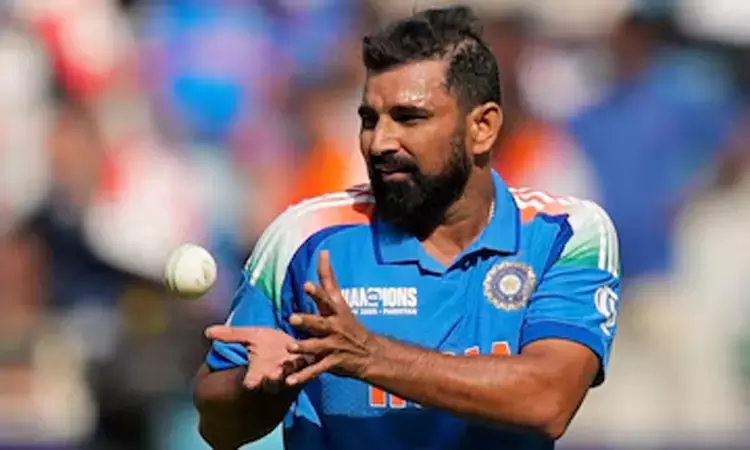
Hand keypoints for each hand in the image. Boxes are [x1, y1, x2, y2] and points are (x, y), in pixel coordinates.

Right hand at [205, 326, 307, 392]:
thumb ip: (231, 335)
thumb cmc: (270, 343)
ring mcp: (293, 373)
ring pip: (292, 376)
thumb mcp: (251, 337)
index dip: (250, 383)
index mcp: (259, 372)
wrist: (295, 346)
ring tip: (291, 364)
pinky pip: (310, 367)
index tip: (249, 383)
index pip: (251, 382)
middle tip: (273, 374)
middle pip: (273, 382)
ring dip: (292, 371)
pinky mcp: (309, 366)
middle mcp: (276, 376)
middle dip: (273, 380)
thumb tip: (207, 331)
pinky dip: (311, 363)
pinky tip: (315, 354)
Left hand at [286, 250, 379, 385]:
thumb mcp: (340, 299)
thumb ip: (328, 276)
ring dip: (304, 348)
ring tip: (290, 348)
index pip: (326, 300)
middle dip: (307, 321)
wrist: (370, 354)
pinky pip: (315, 370)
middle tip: (292, 318)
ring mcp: (334, 346)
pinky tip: (289, 381)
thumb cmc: (349, 323)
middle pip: (319, 323)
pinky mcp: (332, 363)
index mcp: (335, 312)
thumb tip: (323, 251)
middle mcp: (334, 328)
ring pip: (317, 347)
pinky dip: (303, 376)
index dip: (317, 293)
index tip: (307, 285)